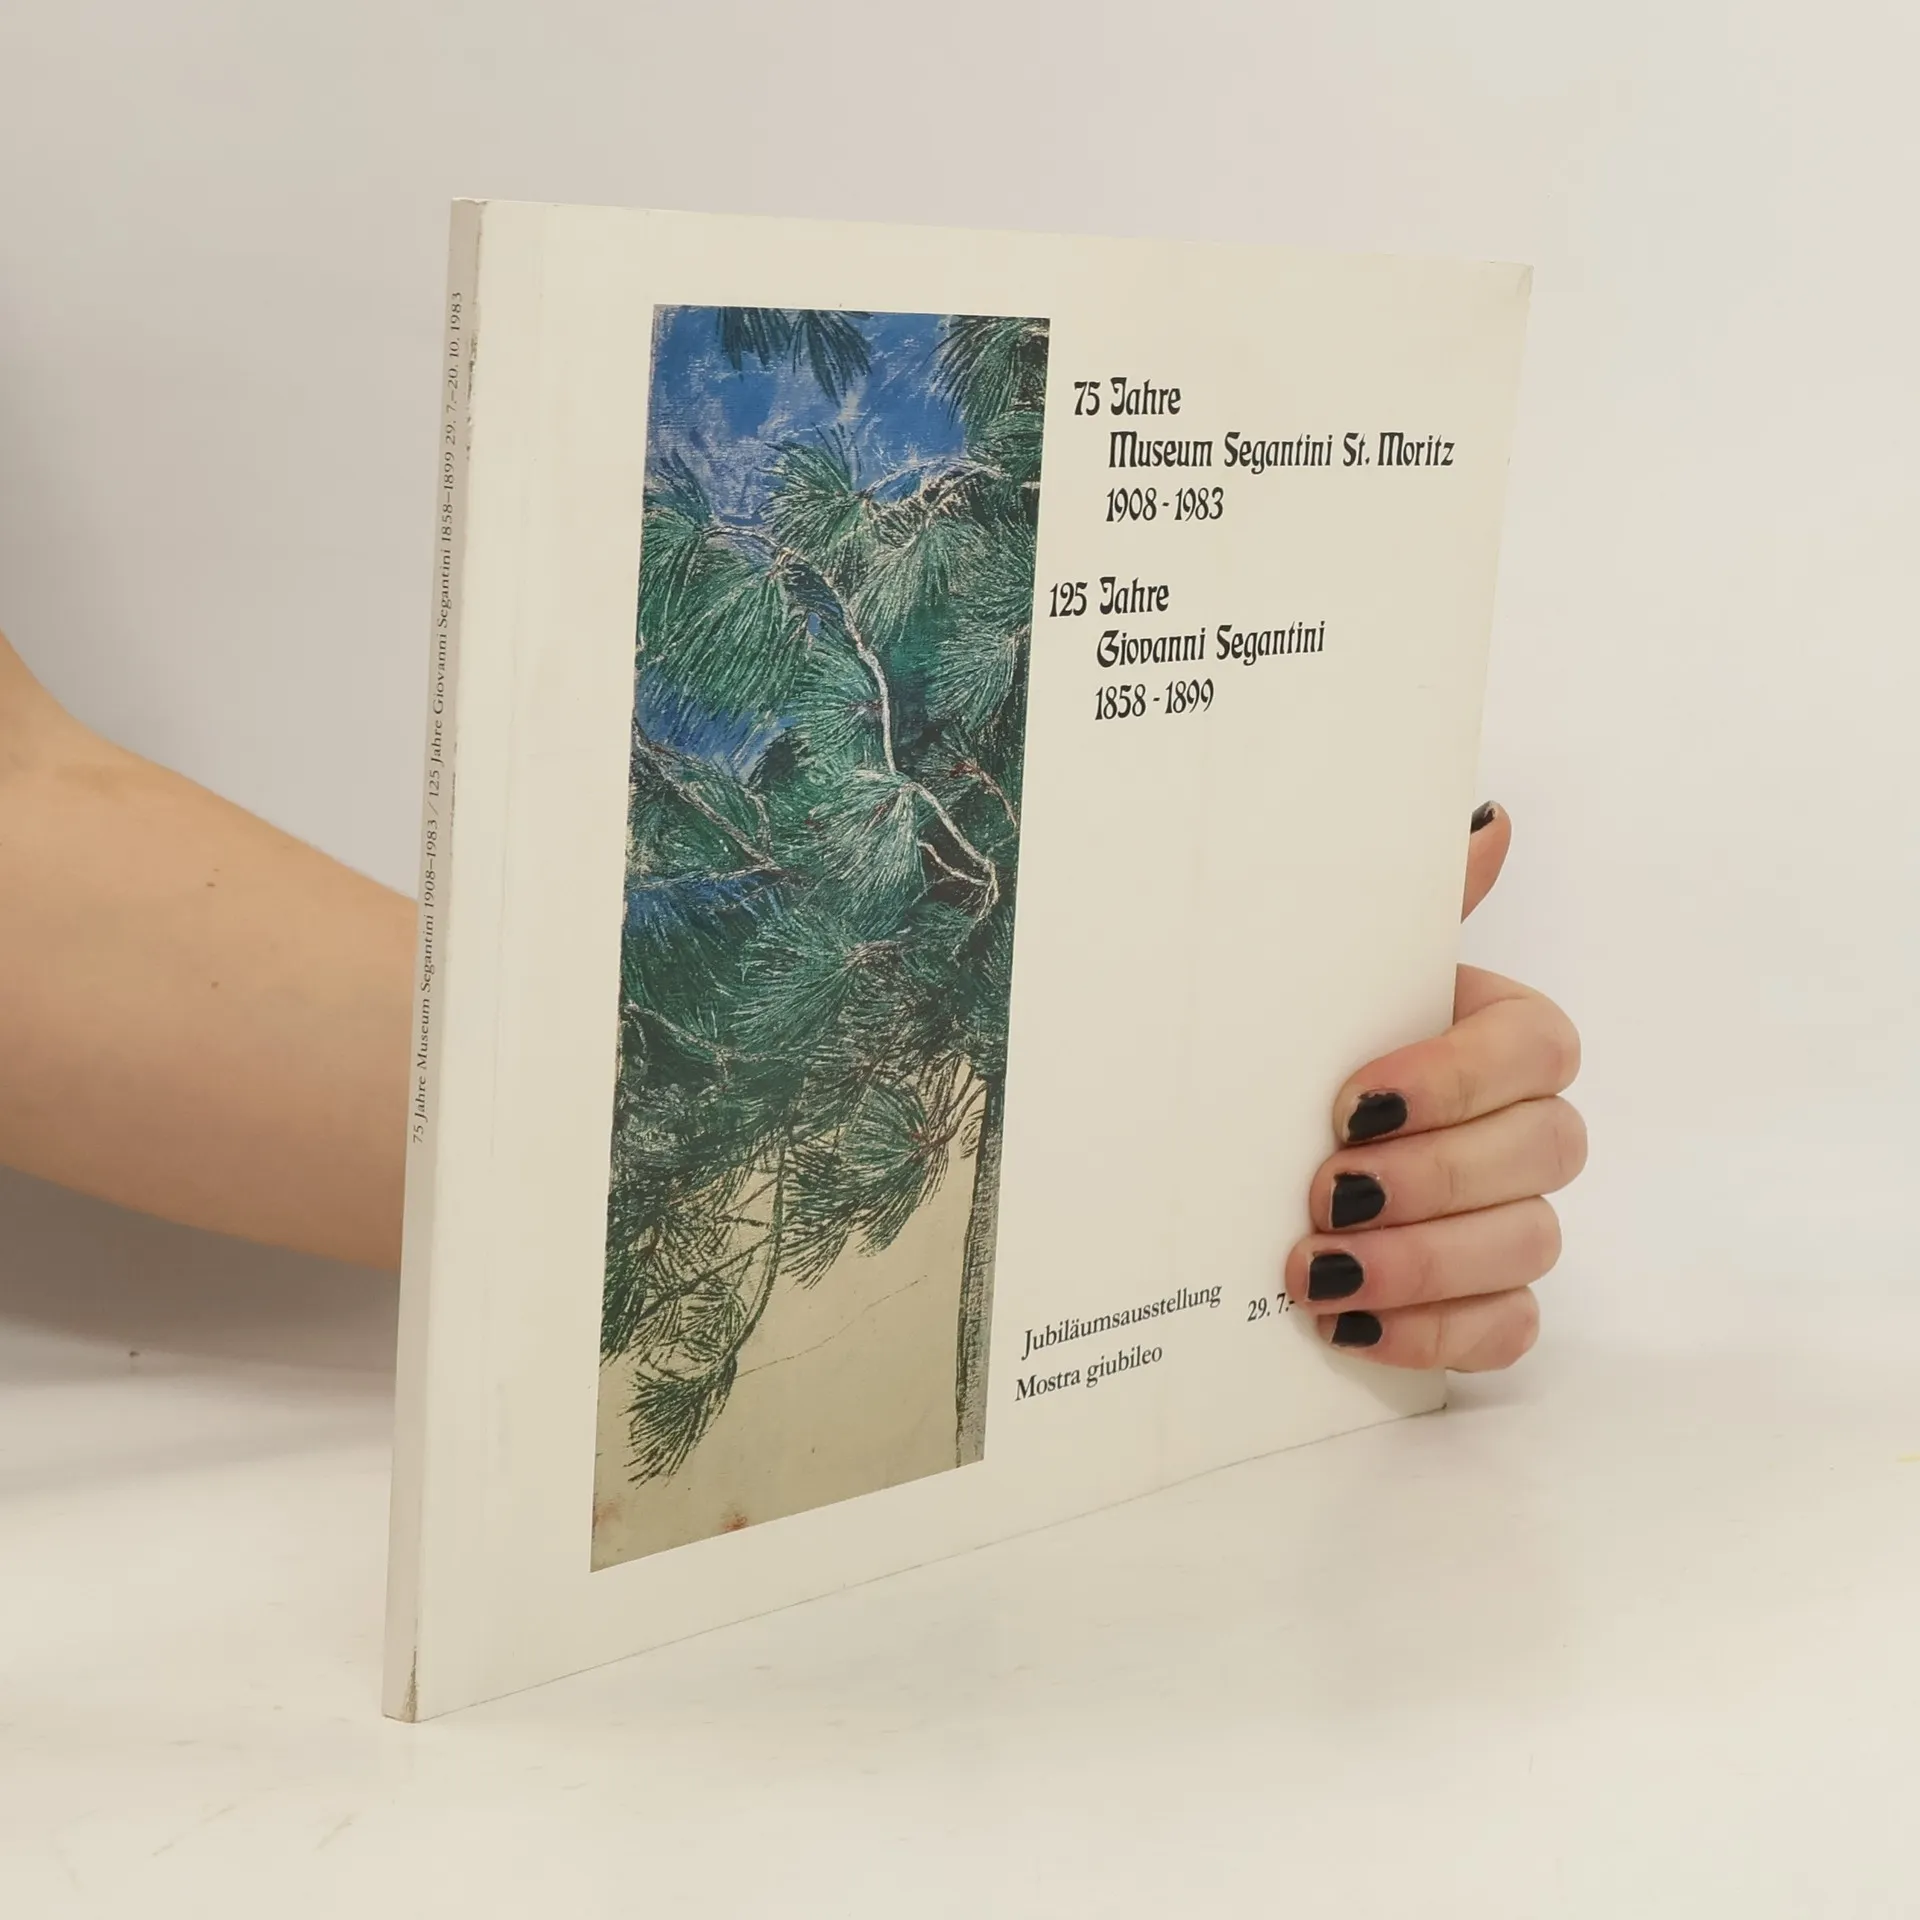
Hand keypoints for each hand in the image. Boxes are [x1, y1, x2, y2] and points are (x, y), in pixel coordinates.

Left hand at [1285, 803, 1583, 1369]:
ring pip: (1531, 1246)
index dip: (1454, 1081)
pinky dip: (1438, 1335)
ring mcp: (1513, 1216)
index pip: (1536, 1050)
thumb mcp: (1338, 970)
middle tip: (1325, 1195)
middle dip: (1432, 1181)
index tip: (1350, 1104)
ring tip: (1316, 1272)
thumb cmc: (1309, 1042)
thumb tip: (1482, 820)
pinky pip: (1510, 1330)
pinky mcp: (1486, 1300)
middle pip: (1544, 1154)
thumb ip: (1416, 899)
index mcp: (1499, 1035)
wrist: (1254, 1137)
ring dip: (1424, 1263)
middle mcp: (1524, 1126)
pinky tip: (1351, 1328)